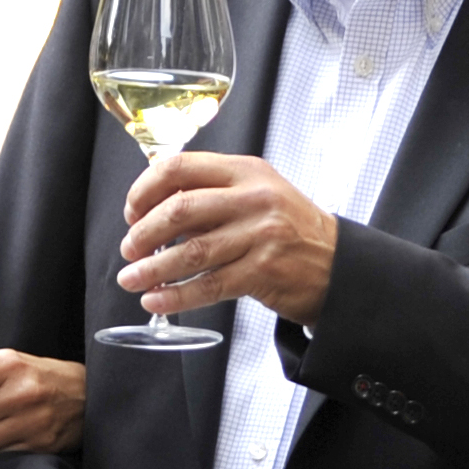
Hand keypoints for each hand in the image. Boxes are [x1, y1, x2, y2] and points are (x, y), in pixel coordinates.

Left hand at [119, 153, 337, 324]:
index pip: (181, 167)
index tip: (132, 210)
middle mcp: (254, 198)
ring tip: (131, 279)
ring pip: (191, 252)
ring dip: (152, 269)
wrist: (338, 263)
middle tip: (129, 249)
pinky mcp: (264, 271)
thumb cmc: (290, 229)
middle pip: (180, 209)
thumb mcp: (258, 193)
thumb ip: (212, 195)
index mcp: (246, 171)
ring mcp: (261, 235)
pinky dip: (176, 297)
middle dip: (143, 232)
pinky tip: (157, 301)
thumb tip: (154, 208)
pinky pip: (209, 285)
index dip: (146, 189)